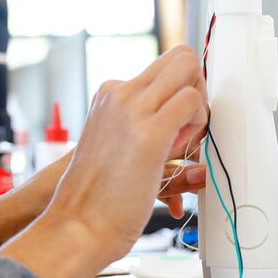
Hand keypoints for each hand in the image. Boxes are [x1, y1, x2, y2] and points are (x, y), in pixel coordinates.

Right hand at [0, 46, 206, 277]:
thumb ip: (140, 127)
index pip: (164, 67)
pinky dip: (199, 123)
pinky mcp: (150, 133)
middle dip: (198, 87)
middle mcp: (120, 93)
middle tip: (190, 124)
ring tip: (182, 145)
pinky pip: (192, 101)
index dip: (182, 90)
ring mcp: (133, 109)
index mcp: (109, 94)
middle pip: (181, 57)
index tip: (180, 120)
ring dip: (199, 107)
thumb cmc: (96, 194)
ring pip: (189, 68)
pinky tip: (181, 153)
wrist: (78, 220)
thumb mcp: (113, 144)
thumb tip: (181, 128)